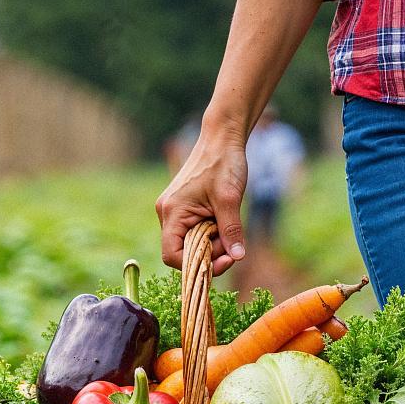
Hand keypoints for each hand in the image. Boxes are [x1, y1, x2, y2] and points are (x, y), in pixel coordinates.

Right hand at [155, 128, 247, 273]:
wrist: (221, 138)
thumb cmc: (223, 163)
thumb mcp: (230, 199)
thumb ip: (232, 231)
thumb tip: (237, 257)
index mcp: (172, 212)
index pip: (172, 256)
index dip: (195, 265)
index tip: (223, 260)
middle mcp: (167, 213)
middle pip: (182, 251)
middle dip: (209, 252)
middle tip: (231, 242)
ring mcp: (174, 211)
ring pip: (190, 242)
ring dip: (212, 242)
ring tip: (228, 225)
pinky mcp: (183, 208)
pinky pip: (193, 231)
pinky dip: (210, 233)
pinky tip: (222, 220)